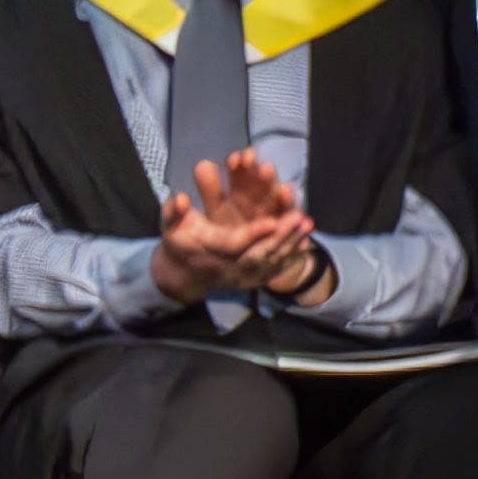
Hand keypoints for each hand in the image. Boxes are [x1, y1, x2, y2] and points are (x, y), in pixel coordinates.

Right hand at [150, 150, 315, 305]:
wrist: (181, 275)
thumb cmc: (178, 242)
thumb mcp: (169, 225)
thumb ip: (173, 211)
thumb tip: (179, 197)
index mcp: (208, 249)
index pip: (234, 244)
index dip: (253, 234)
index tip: (272, 221)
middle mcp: (227, 265)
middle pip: (259, 254)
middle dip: (281, 237)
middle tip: (300, 217)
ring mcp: (241, 276)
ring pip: (271, 262)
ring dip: (290, 243)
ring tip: (308, 224)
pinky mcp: (252, 281)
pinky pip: (274, 270)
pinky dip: (290, 258)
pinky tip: (305, 243)